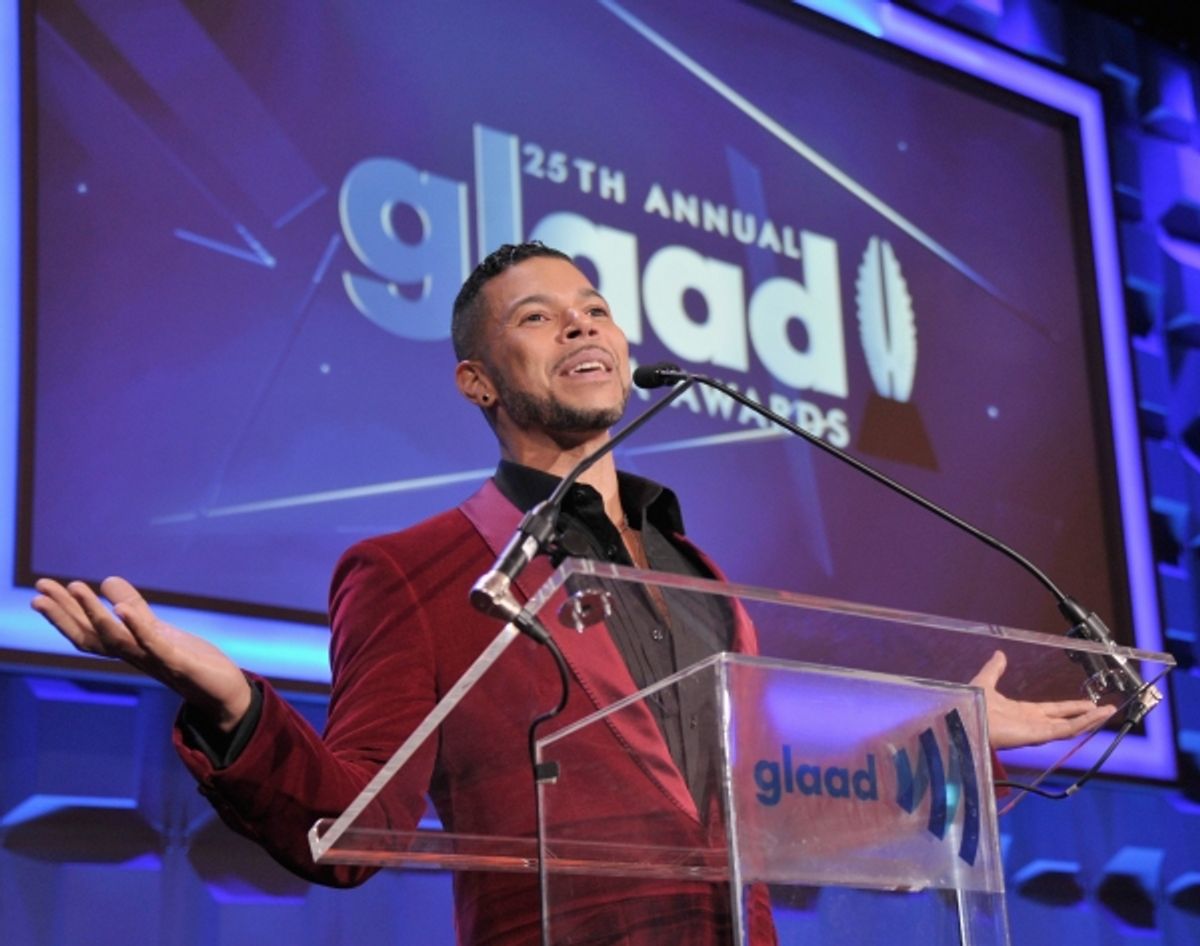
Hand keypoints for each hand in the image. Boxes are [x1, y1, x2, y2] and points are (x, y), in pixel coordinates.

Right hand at [31, 576, 252, 732]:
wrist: (223, 693)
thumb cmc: (190, 662)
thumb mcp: (159, 630)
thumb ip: (135, 609)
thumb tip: (107, 581)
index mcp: (129, 648)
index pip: (88, 631)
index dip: (64, 613)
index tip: (40, 591)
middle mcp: (135, 657)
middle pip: (92, 636)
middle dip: (66, 614)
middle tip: (39, 590)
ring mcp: (155, 661)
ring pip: (117, 639)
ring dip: (95, 614)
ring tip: (76, 587)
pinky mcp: (179, 663)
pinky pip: (154, 644)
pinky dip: (137, 626)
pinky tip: (122, 608)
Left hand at [971, 650, 1115, 748]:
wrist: (962, 718)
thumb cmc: (968, 705)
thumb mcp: (985, 682)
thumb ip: (994, 669)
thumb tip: (999, 654)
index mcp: (1022, 712)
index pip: (1054, 710)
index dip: (1071, 707)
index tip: (1088, 704)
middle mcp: (1032, 723)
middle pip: (1066, 720)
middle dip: (1086, 716)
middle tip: (1106, 710)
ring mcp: (1036, 730)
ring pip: (1070, 726)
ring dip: (1089, 720)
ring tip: (1108, 713)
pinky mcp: (1037, 735)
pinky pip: (1064, 730)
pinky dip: (1081, 724)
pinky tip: (1095, 717)